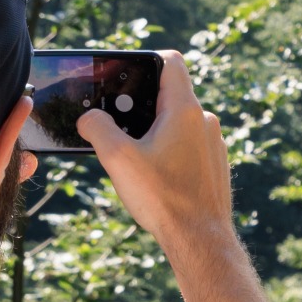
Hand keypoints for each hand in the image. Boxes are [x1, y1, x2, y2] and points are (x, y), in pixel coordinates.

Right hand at [81, 51, 234, 253]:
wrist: (200, 239)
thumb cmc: (163, 198)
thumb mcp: (118, 158)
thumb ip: (98, 129)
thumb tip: (87, 118)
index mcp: (185, 110)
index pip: (170, 62)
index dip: (145, 61)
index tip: (123, 76)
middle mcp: (205, 122)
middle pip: (169, 94)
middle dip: (139, 105)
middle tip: (116, 124)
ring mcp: (213, 144)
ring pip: (178, 123)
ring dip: (153, 131)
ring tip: (132, 154)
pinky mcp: (214, 165)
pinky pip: (188, 145)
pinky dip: (168, 150)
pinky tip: (152, 174)